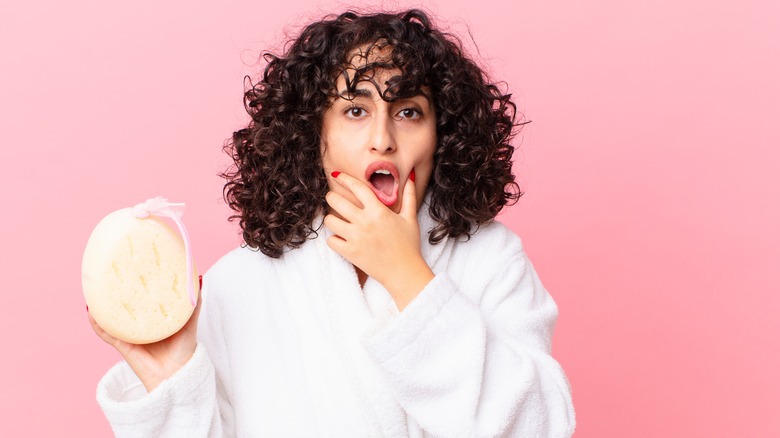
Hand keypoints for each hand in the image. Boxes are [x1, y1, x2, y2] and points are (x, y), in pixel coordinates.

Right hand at [87, 278, 201, 392]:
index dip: (135, 287)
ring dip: (100, 306)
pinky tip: (92, 311)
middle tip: (108, 275)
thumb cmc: (184, 349)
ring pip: (110, 318)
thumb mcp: (190, 321)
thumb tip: (198, 277)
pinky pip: (105, 333)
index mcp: (153, 319)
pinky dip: (97, 323)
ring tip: (93, 290)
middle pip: (123, 307)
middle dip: (114, 293)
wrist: (177, 374)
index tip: (132, 269)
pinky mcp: (122, 345)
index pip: (142, 300)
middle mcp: (139, 325)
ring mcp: (129, 335)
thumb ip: (195, 301)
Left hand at [324, 172, 433, 309]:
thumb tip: (411, 177)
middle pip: (336, 201)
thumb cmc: (409, 245)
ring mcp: (355, 238)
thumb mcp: (410, 218)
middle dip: (331, 196)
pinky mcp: (350, 253)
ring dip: (331, 218)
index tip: (337, 174)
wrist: (405, 272)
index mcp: (378, 211)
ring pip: (330, 221)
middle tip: (332, 197)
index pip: (357, 188)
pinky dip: (333, 239)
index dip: (345, 178)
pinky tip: (340, 238)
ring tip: (335, 219)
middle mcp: (365, 222)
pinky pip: (331, 241)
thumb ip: (409, 196)